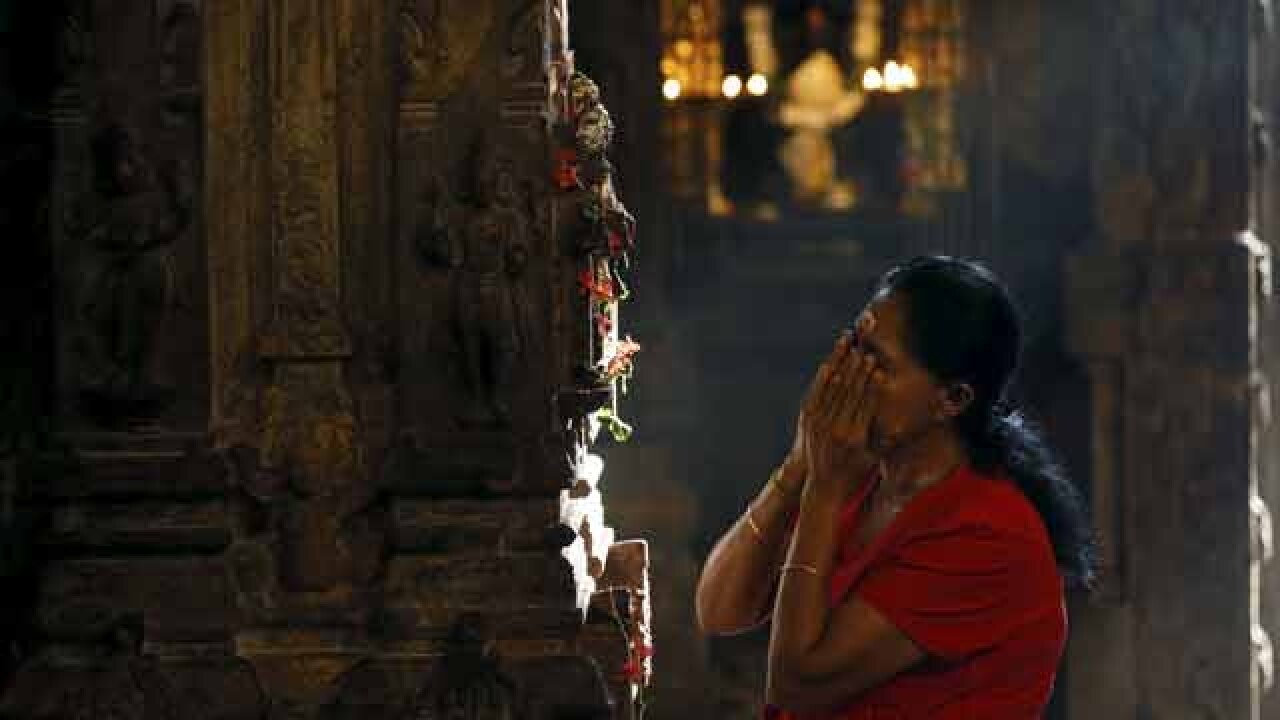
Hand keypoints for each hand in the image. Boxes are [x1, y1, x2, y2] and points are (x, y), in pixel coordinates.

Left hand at [801, 333, 880, 497]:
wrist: (824, 485)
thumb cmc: (856, 471)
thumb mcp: (876, 457)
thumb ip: (891, 439)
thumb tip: (909, 422)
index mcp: (855, 437)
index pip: (865, 404)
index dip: (872, 385)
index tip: (879, 369)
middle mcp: (836, 429)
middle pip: (849, 393)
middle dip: (858, 371)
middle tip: (866, 353)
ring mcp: (819, 424)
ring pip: (832, 389)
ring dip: (841, 368)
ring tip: (850, 351)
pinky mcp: (807, 421)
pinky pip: (817, 394)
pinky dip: (823, 379)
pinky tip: (829, 364)